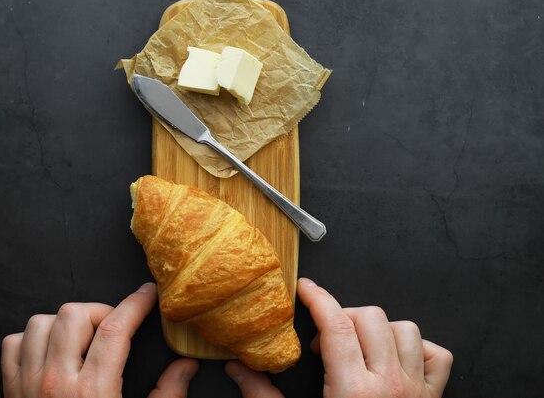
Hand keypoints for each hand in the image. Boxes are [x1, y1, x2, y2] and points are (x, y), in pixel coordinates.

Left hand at [1, 282, 198, 397]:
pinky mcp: (10, 392)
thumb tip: (186, 365)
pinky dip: (31, 339)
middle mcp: (56, 382)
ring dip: (64, 323)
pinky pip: (12, 344)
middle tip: (115, 327)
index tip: (148, 293)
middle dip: (100, 312)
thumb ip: (167, 395)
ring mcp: (28, 385)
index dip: (136, 303)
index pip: (116, 328)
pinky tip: (51, 352)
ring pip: (40, 322)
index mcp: (93, 392)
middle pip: (75, 314)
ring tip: (83, 339)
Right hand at [224, 278, 452, 397]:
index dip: (318, 298)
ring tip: (360, 348)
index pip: (335, 325)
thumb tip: (237, 369)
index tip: (305, 288)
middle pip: (369, 317)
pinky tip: (395, 361)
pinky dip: (418, 349)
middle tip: (325, 340)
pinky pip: (438, 355)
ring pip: (405, 329)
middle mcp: (389, 385)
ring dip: (380, 330)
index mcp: (352, 392)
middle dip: (343, 316)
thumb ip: (263, 397)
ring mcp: (416, 391)